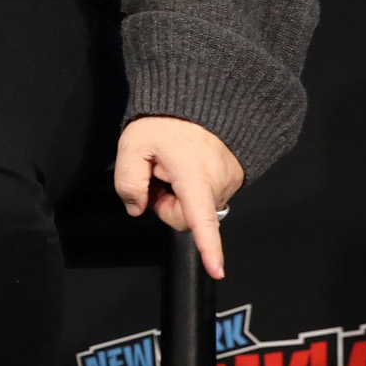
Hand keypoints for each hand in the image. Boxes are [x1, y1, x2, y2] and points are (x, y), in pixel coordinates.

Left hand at [114, 115, 245, 280]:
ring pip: (197, 208)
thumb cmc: (166, 120)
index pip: (201, 220)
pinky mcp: (236, 176)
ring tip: (175, 163)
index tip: (217, 270)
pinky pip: (209, 195)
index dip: (209, 248)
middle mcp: (220, 182)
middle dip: (167, 205)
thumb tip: (137, 209)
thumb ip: (128, 182)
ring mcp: (231, 179)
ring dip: (181, 194)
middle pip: (186, 217)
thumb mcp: (133, 145)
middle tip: (157, 175)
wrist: (201, 94)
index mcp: (195, 176)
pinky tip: (189, 163)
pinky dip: (195, 186)